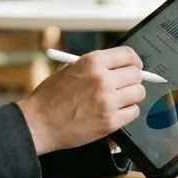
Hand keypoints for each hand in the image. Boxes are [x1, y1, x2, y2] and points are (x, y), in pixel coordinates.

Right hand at [16, 47, 146, 154]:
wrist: (39, 122)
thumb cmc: (51, 96)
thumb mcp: (69, 69)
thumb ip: (95, 66)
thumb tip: (120, 65)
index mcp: (92, 62)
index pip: (128, 55)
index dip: (134, 61)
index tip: (135, 66)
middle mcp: (102, 79)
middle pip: (137, 75)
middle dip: (132, 79)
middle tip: (125, 84)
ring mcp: (108, 101)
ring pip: (138, 93)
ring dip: (131, 96)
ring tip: (118, 99)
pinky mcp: (110, 121)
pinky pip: (133, 112)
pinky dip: (127, 112)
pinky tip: (115, 111)